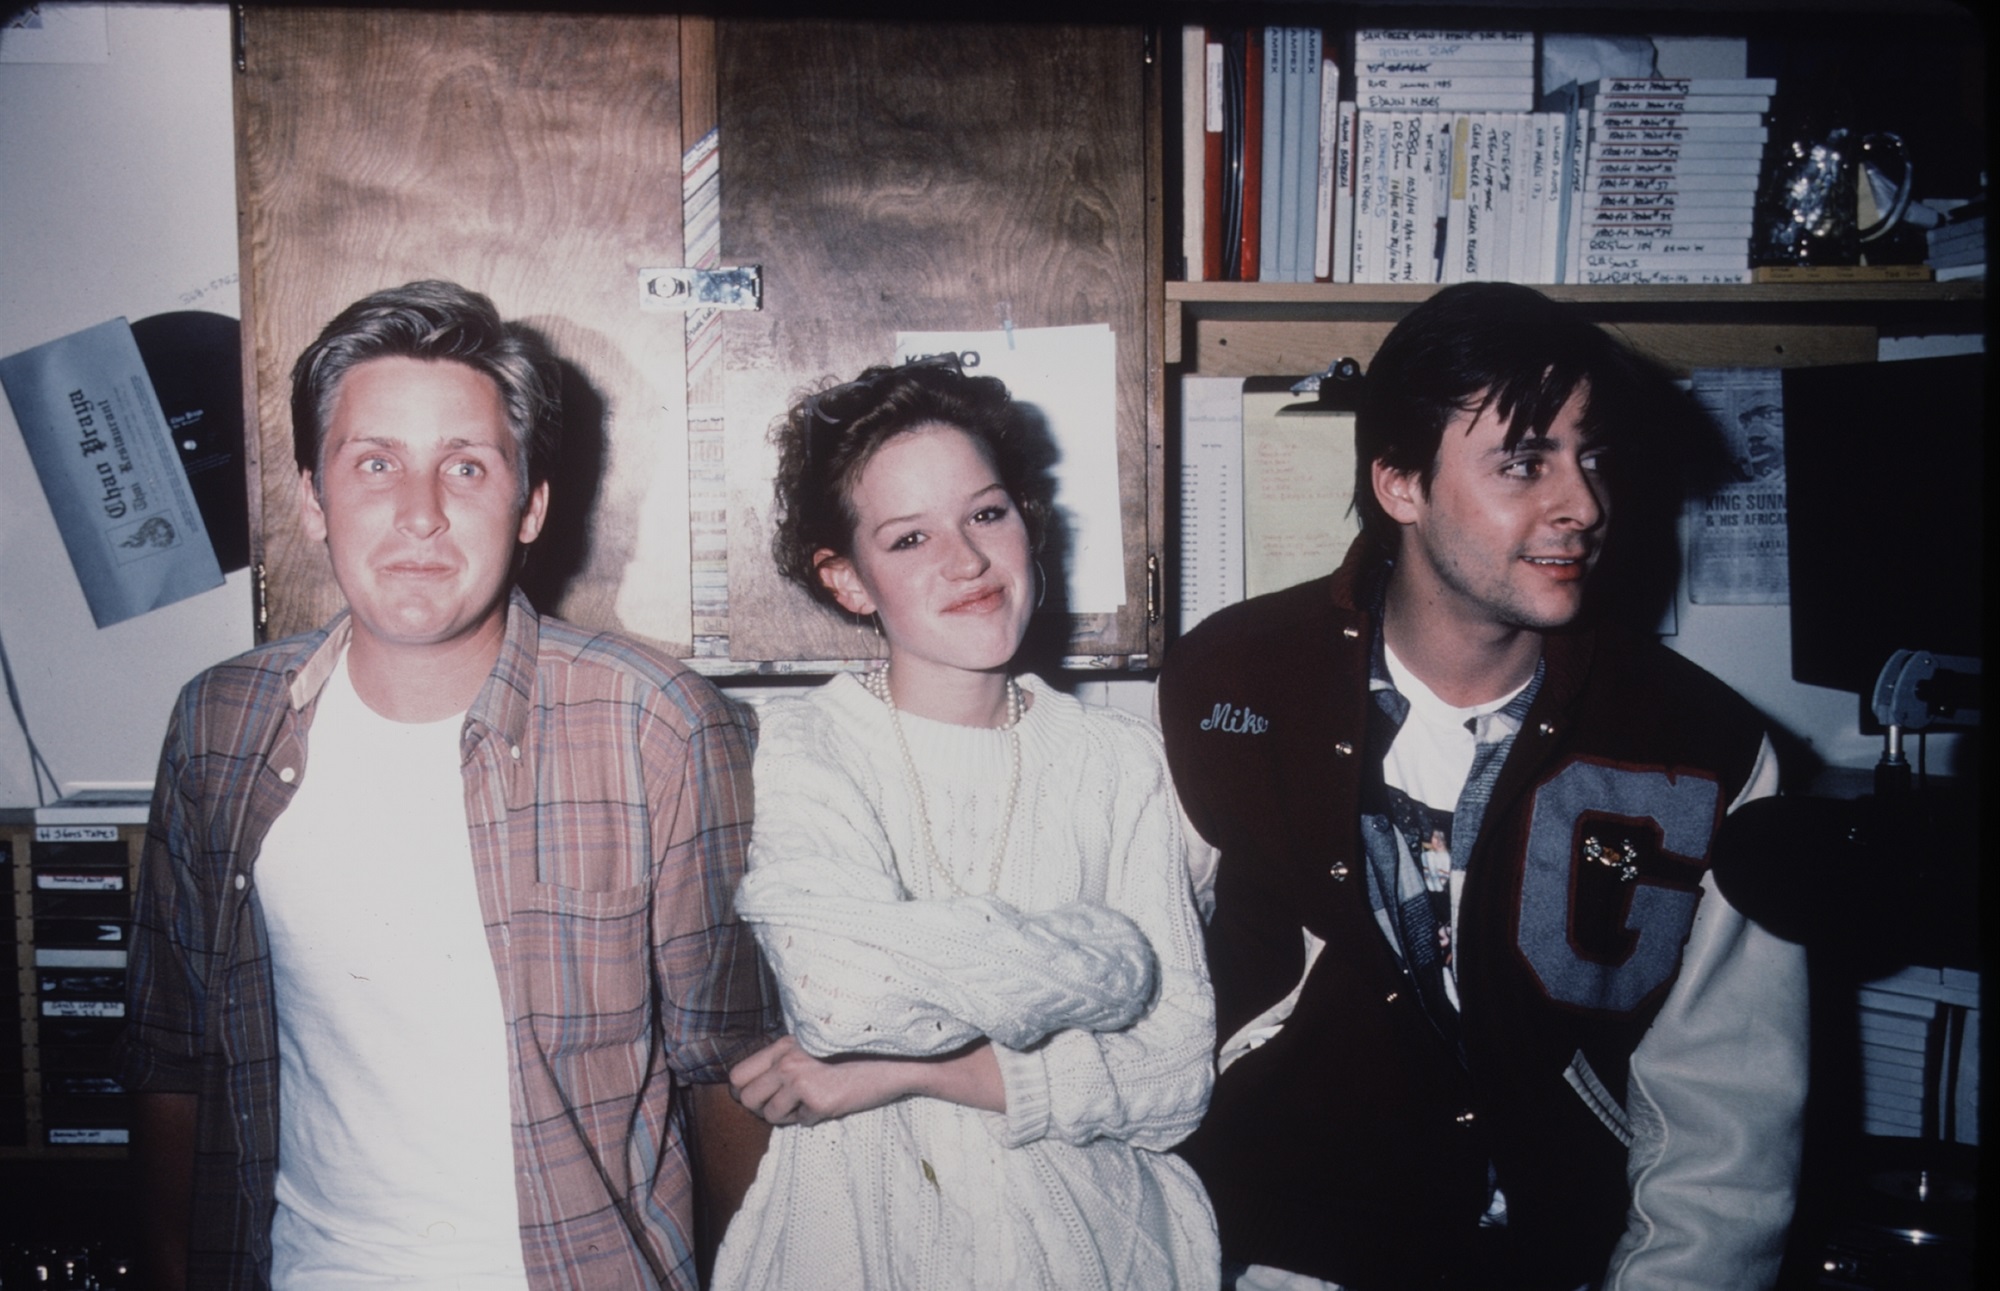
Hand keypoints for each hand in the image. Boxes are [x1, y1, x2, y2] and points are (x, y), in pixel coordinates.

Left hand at [728, 1035, 916, 1126]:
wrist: (892, 1060)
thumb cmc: (853, 1054)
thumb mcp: (812, 1047)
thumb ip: (785, 1060)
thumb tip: (752, 1089)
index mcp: (783, 1045)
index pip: (738, 1074)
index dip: (746, 1091)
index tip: (762, 1096)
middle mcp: (787, 1060)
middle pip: (747, 1098)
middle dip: (762, 1107)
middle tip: (784, 1106)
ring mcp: (801, 1080)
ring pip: (769, 1115)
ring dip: (788, 1115)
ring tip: (811, 1102)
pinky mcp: (817, 1100)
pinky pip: (801, 1122)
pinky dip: (813, 1118)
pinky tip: (831, 1102)